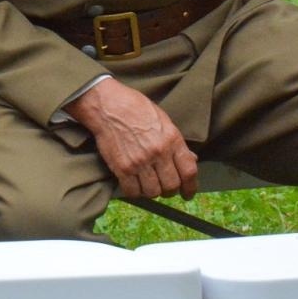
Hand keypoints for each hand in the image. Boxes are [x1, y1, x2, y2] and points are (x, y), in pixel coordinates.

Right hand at [66, 78, 198, 199]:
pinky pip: (132, 191)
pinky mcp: (122, 167)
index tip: (188, 194)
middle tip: (165, 188)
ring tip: (148, 185)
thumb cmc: (135, 108)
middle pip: (171, 185)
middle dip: (170, 191)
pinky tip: (133, 185)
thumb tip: (191, 159)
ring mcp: (139, 161)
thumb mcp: (163, 120)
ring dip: (152, 191)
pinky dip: (134, 192)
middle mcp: (158, 152)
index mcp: (171, 139)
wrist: (106, 105)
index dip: (191, 187)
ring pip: (153, 192)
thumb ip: (176, 142)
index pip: (189, 171)